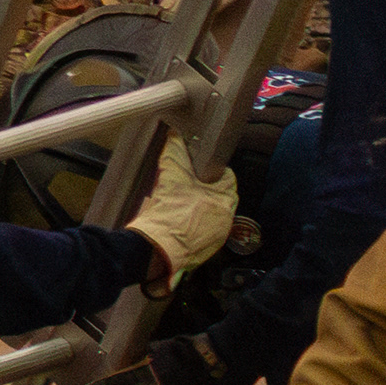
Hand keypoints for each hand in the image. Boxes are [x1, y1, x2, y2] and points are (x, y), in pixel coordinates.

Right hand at [126, 137, 241, 293]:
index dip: (215, 170)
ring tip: (181, 203)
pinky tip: (177, 221)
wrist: (157, 249)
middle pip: (219, 197)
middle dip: (206, 189)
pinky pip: (202, 232)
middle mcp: (225, 220)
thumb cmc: (170, 216)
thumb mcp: (171, 179)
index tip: (203, 166)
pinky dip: (192, 225)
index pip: (228, 179)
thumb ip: (175, 155)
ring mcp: (215, 237)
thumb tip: (174, 135)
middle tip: (189, 183)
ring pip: (211, 215)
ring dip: (199, 208)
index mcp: (224, 201)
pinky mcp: (203, 249)